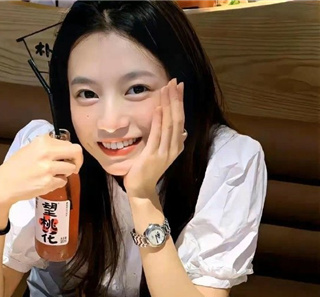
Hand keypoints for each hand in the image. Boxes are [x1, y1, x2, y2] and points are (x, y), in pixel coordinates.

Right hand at [0, 133, 82, 206]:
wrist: (4, 184)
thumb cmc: (16, 167)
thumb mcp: (31, 149)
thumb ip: (49, 147)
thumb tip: (67, 150)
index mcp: (42, 141)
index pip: (69, 143)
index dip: (71, 152)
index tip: (68, 158)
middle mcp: (46, 152)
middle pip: (76, 152)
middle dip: (78, 160)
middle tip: (73, 167)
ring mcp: (48, 168)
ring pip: (71, 168)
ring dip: (66, 173)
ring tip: (53, 175)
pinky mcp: (48, 182)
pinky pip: (63, 181)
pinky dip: (58, 183)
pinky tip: (46, 182)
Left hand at [124, 78, 185, 198]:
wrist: (141, 189)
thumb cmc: (148, 169)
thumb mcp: (160, 152)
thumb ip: (168, 140)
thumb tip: (181, 131)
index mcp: (176, 145)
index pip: (180, 119)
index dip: (179, 102)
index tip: (178, 87)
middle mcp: (174, 147)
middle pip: (177, 119)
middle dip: (176, 99)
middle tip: (175, 82)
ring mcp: (165, 152)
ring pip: (169, 124)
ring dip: (168, 105)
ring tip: (167, 89)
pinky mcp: (153, 156)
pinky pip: (157, 135)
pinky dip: (158, 121)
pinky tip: (157, 109)